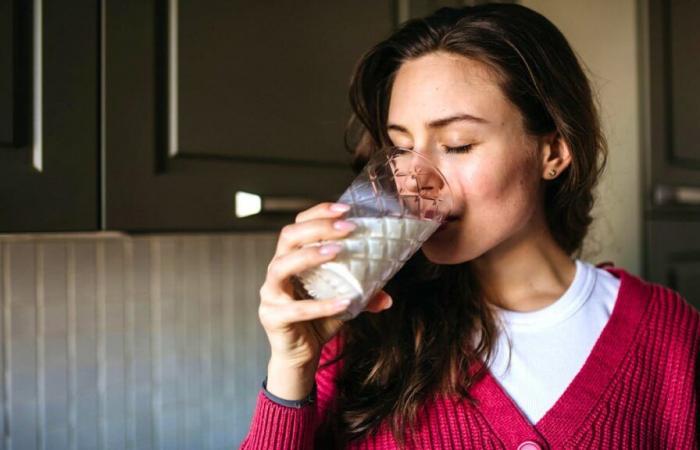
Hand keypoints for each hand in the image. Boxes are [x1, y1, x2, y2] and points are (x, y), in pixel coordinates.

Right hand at [258, 202, 392, 399]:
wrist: (301, 355)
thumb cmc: (318, 320)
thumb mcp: (345, 302)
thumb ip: (364, 295)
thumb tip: (388, 297)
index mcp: (292, 258)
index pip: (299, 224)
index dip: (319, 213)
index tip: (346, 208)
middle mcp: (277, 270)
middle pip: (288, 237)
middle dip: (318, 227)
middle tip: (348, 228)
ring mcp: (271, 293)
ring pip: (282, 266)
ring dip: (311, 255)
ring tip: (337, 251)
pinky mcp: (273, 316)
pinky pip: (296, 309)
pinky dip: (322, 305)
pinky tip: (344, 301)